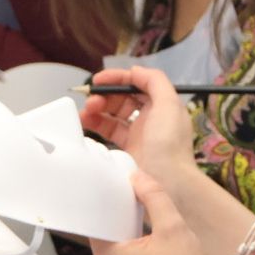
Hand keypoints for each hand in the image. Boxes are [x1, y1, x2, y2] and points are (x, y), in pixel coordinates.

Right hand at [78, 66, 200, 190]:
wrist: (167, 184)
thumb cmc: (168, 143)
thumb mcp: (169, 104)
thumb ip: (154, 80)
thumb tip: (134, 70)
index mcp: (162, 104)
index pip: (137, 84)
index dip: (118, 79)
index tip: (98, 80)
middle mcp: (151, 117)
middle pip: (123, 98)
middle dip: (106, 95)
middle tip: (90, 100)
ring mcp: (138, 134)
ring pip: (114, 114)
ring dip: (98, 109)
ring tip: (85, 112)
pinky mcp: (127, 150)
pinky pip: (109, 132)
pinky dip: (96, 124)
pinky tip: (85, 122)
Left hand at [90, 170, 221, 254]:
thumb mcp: (173, 227)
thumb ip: (153, 197)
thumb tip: (137, 176)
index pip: (95, 216)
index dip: (104, 193)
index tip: (114, 174)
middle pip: (104, 226)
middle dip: (118, 205)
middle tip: (131, 181)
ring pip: (115, 238)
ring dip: (128, 221)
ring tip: (141, 197)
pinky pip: (123, 252)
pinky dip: (133, 237)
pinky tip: (147, 224)